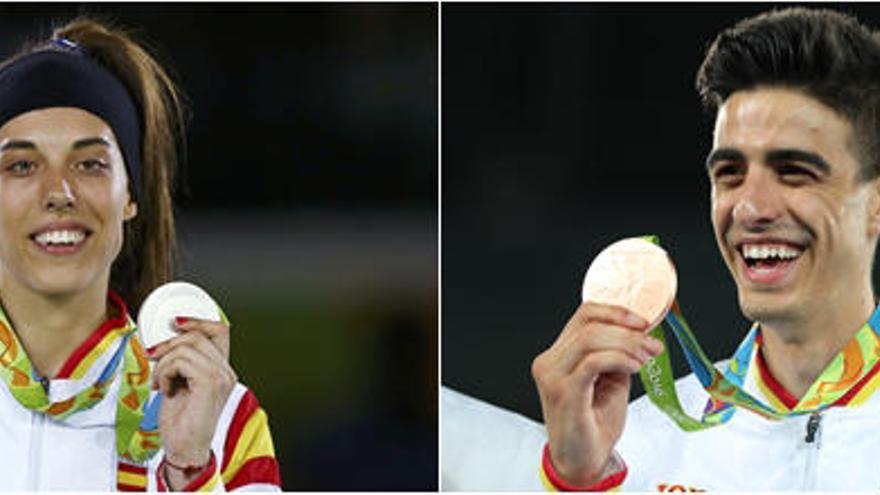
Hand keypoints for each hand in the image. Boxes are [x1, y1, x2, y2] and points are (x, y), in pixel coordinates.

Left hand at [150, 317, 236, 488]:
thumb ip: (181, 361)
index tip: (174, 323)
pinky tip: (164, 389)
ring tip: (160, 382)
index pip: (219, 329)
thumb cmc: (181, 421)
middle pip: (197, 335)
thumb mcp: (180, 383)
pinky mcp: (210, 383)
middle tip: (153, 359)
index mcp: (222, 369)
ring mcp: (221, 376)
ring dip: (163, 363)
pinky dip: (165, 372)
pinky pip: (181, 361)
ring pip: (186, 347)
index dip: (197, 320)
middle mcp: (226, 371)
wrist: (185, 448)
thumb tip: (164, 340)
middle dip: (168, 344)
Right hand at [531, 302, 662, 485]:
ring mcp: (553, 375)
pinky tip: (634, 368)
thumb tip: (639, 335)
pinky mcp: (563, 391)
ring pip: (590, 338)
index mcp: (558, 355)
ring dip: (626, 344)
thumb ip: (616, 356)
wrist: (582, 460)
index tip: (643, 323)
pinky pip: (593, 362)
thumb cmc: (594, 424)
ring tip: (646, 358)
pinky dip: (619, 359)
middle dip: (627, 330)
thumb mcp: (609, 381)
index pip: (583, 316)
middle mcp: (549, 361)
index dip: (615, 312)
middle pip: (588, 324)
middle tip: (651, 345)